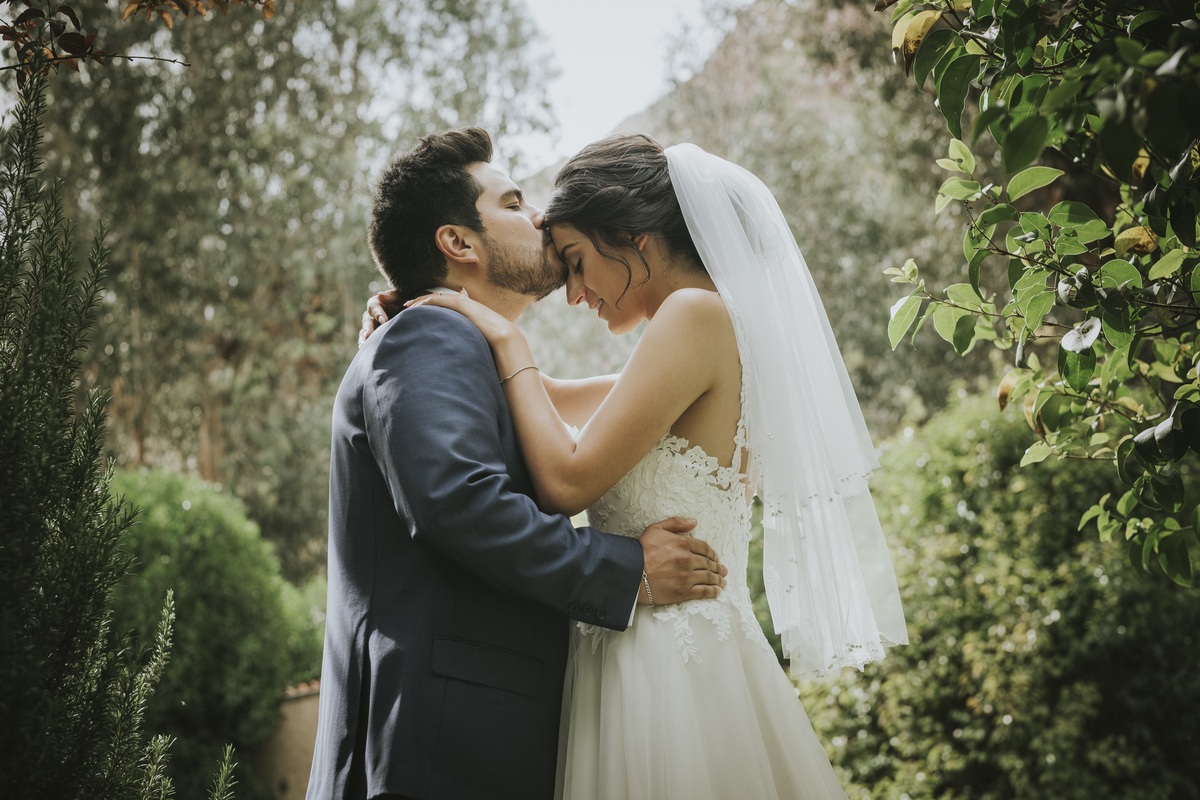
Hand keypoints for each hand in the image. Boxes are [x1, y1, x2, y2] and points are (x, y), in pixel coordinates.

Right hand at [358, 288, 403, 347]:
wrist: (407, 314)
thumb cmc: (403, 302)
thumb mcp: (400, 296)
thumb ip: (391, 296)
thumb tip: (380, 296)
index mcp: (376, 303)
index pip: (373, 307)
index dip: (378, 313)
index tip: (384, 320)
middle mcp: (371, 315)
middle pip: (367, 321)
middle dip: (368, 328)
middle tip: (369, 335)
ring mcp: (371, 326)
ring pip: (365, 332)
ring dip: (364, 338)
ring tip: (364, 345)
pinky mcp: (374, 336)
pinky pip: (368, 341)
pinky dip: (367, 345)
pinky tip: (366, 351)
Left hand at [405, 289, 519, 347]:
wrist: (503, 337)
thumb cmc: (491, 343)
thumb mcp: (473, 339)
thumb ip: (464, 340)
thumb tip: (458, 352)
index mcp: (465, 310)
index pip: (443, 304)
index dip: (428, 305)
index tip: (415, 311)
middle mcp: (463, 303)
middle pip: (436, 298)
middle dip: (420, 301)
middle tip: (405, 305)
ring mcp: (461, 302)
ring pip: (434, 297)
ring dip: (419, 301)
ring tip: (406, 306)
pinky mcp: (460, 303)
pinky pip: (438, 300)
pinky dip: (425, 303)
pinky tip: (415, 308)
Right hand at [638, 517, 726, 604]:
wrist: (630, 573)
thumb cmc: (640, 550)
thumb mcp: (656, 529)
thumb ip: (676, 523)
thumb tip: (694, 521)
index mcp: (682, 544)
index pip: (704, 548)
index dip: (712, 553)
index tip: (715, 557)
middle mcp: (687, 560)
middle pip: (708, 563)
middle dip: (717, 567)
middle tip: (722, 570)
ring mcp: (686, 577)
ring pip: (708, 577)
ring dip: (718, 579)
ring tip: (722, 581)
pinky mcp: (683, 592)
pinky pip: (703, 591)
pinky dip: (712, 591)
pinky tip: (717, 591)